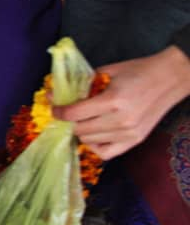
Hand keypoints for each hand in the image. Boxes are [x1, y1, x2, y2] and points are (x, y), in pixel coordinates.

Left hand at [54, 45, 189, 159]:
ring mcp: (129, 133)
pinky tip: (93, 134)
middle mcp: (120, 120)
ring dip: (80, 131)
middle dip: (68, 121)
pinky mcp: (135, 141)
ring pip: (88, 141)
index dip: (59, 111)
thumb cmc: (138, 71)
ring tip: (82, 120)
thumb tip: (60, 93)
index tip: (54, 107)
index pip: (74, 114)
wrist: (170, 78)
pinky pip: (105, 153)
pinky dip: (94, 146)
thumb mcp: (109, 71)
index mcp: (113, 101)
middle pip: (79, 130)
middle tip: (67, 113)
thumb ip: (85, 84)